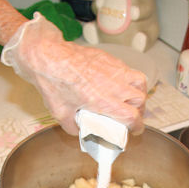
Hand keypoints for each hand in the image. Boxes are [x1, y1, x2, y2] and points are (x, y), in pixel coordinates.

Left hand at [1, 14, 146, 134]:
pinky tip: (118, 83)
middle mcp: (113, 85)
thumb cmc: (53, 82)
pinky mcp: (110, 59)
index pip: (132, 116)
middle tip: (132, 115)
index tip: (135, 130)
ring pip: (140, 82)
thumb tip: (78, 131)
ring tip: (131, 98)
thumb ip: (72, 126)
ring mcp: (114, 69)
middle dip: (139, 111)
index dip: (137, 126)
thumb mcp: (60, 113)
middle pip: (140, 99)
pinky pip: (128, 69)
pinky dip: (129, 79)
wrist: (48, 56)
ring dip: (138, 93)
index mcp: (103, 101)